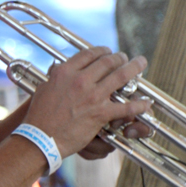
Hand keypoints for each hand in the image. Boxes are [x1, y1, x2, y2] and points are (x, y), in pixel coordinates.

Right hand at [22, 47, 149, 157]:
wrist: (40, 136)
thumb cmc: (39, 115)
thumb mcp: (44, 87)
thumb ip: (55, 77)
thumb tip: (58, 68)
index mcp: (65, 72)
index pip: (88, 54)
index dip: (101, 51)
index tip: (107, 51)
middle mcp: (80, 80)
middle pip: (107, 62)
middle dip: (120, 57)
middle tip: (126, 57)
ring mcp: (92, 96)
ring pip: (120, 76)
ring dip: (134, 68)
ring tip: (141, 64)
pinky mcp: (100, 113)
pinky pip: (126, 107)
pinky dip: (139, 104)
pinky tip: (146, 102)